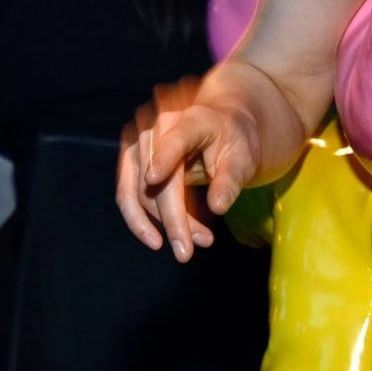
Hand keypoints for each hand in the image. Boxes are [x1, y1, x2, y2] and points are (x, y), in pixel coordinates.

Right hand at [114, 74, 263, 261]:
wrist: (219, 125)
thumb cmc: (234, 142)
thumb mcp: (243, 158)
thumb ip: (231, 180)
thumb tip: (217, 207)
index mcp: (192, 118)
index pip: (177, 138)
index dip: (165, 157)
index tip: (154, 179)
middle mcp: (156, 123)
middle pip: (156, 177)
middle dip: (172, 219)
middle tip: (188, 252)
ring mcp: (137, 138)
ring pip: (138, 190)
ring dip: (159, 223)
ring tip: (187, 247)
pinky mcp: (129, 155)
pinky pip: (127, 193)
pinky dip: (142, 219)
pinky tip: (160, 238)